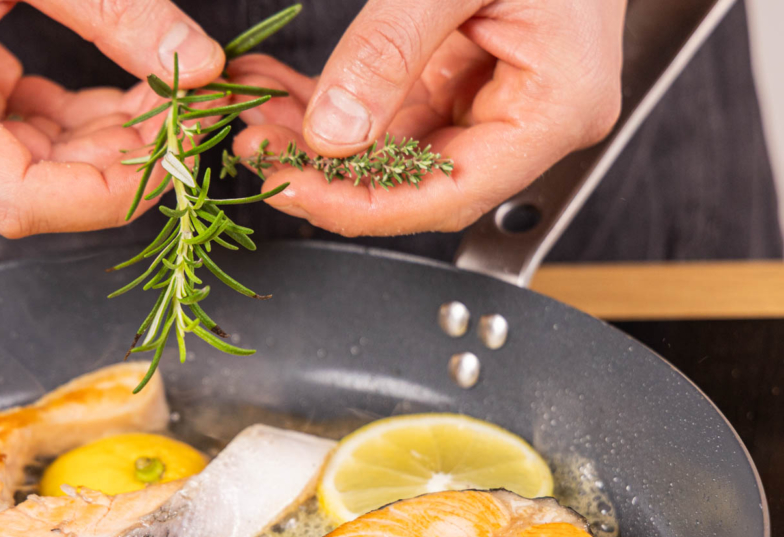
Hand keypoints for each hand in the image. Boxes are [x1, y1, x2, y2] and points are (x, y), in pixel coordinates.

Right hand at [0, 0, 225, 236]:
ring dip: (104, 140)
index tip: (176, 158)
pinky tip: (128, 92)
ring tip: (167, 97)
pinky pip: (12, 132)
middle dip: (120, 159)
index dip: (108, 194)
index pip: (18, 198)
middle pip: (29, 185)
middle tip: (188, 116)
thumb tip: (201, 66)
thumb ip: (115, 10)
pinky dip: (73, 120)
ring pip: (27, 164)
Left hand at [228, 0, 625, 235]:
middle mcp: (530, 119)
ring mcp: (498, 102)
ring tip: (257, 118)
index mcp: (557, 107)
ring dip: (321, 142)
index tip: (294, 189)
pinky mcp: (465, 80)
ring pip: (395, 155)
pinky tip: (286, 95)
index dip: (364, 207)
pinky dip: (338, 107)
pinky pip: (393, 114)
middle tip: (258, 149)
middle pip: (418, 185)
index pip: (451, 193)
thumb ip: (390, 51)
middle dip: (328, 174)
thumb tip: (331, 133)